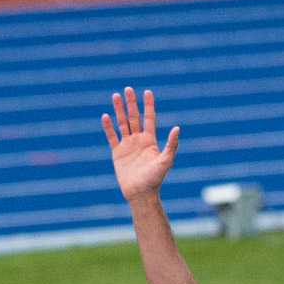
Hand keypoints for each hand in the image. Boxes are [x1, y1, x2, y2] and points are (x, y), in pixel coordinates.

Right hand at [102, 86, 178, 202]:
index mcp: (150, 141)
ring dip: (119, 110)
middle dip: (131, 103)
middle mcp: (138, 141)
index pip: (149, 119)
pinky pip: (112, 137)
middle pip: (134, 117)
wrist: (140, 194)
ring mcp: (127, 146)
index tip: (147, 92)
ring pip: (122, 123)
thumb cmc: (154, 179)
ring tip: (115, 95)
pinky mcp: (117, 153)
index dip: (148, 105)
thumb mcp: (165, 161)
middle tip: (128, 89)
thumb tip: (177, 128)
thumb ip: (171, 145)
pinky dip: (108, 127)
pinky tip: (106, 116)